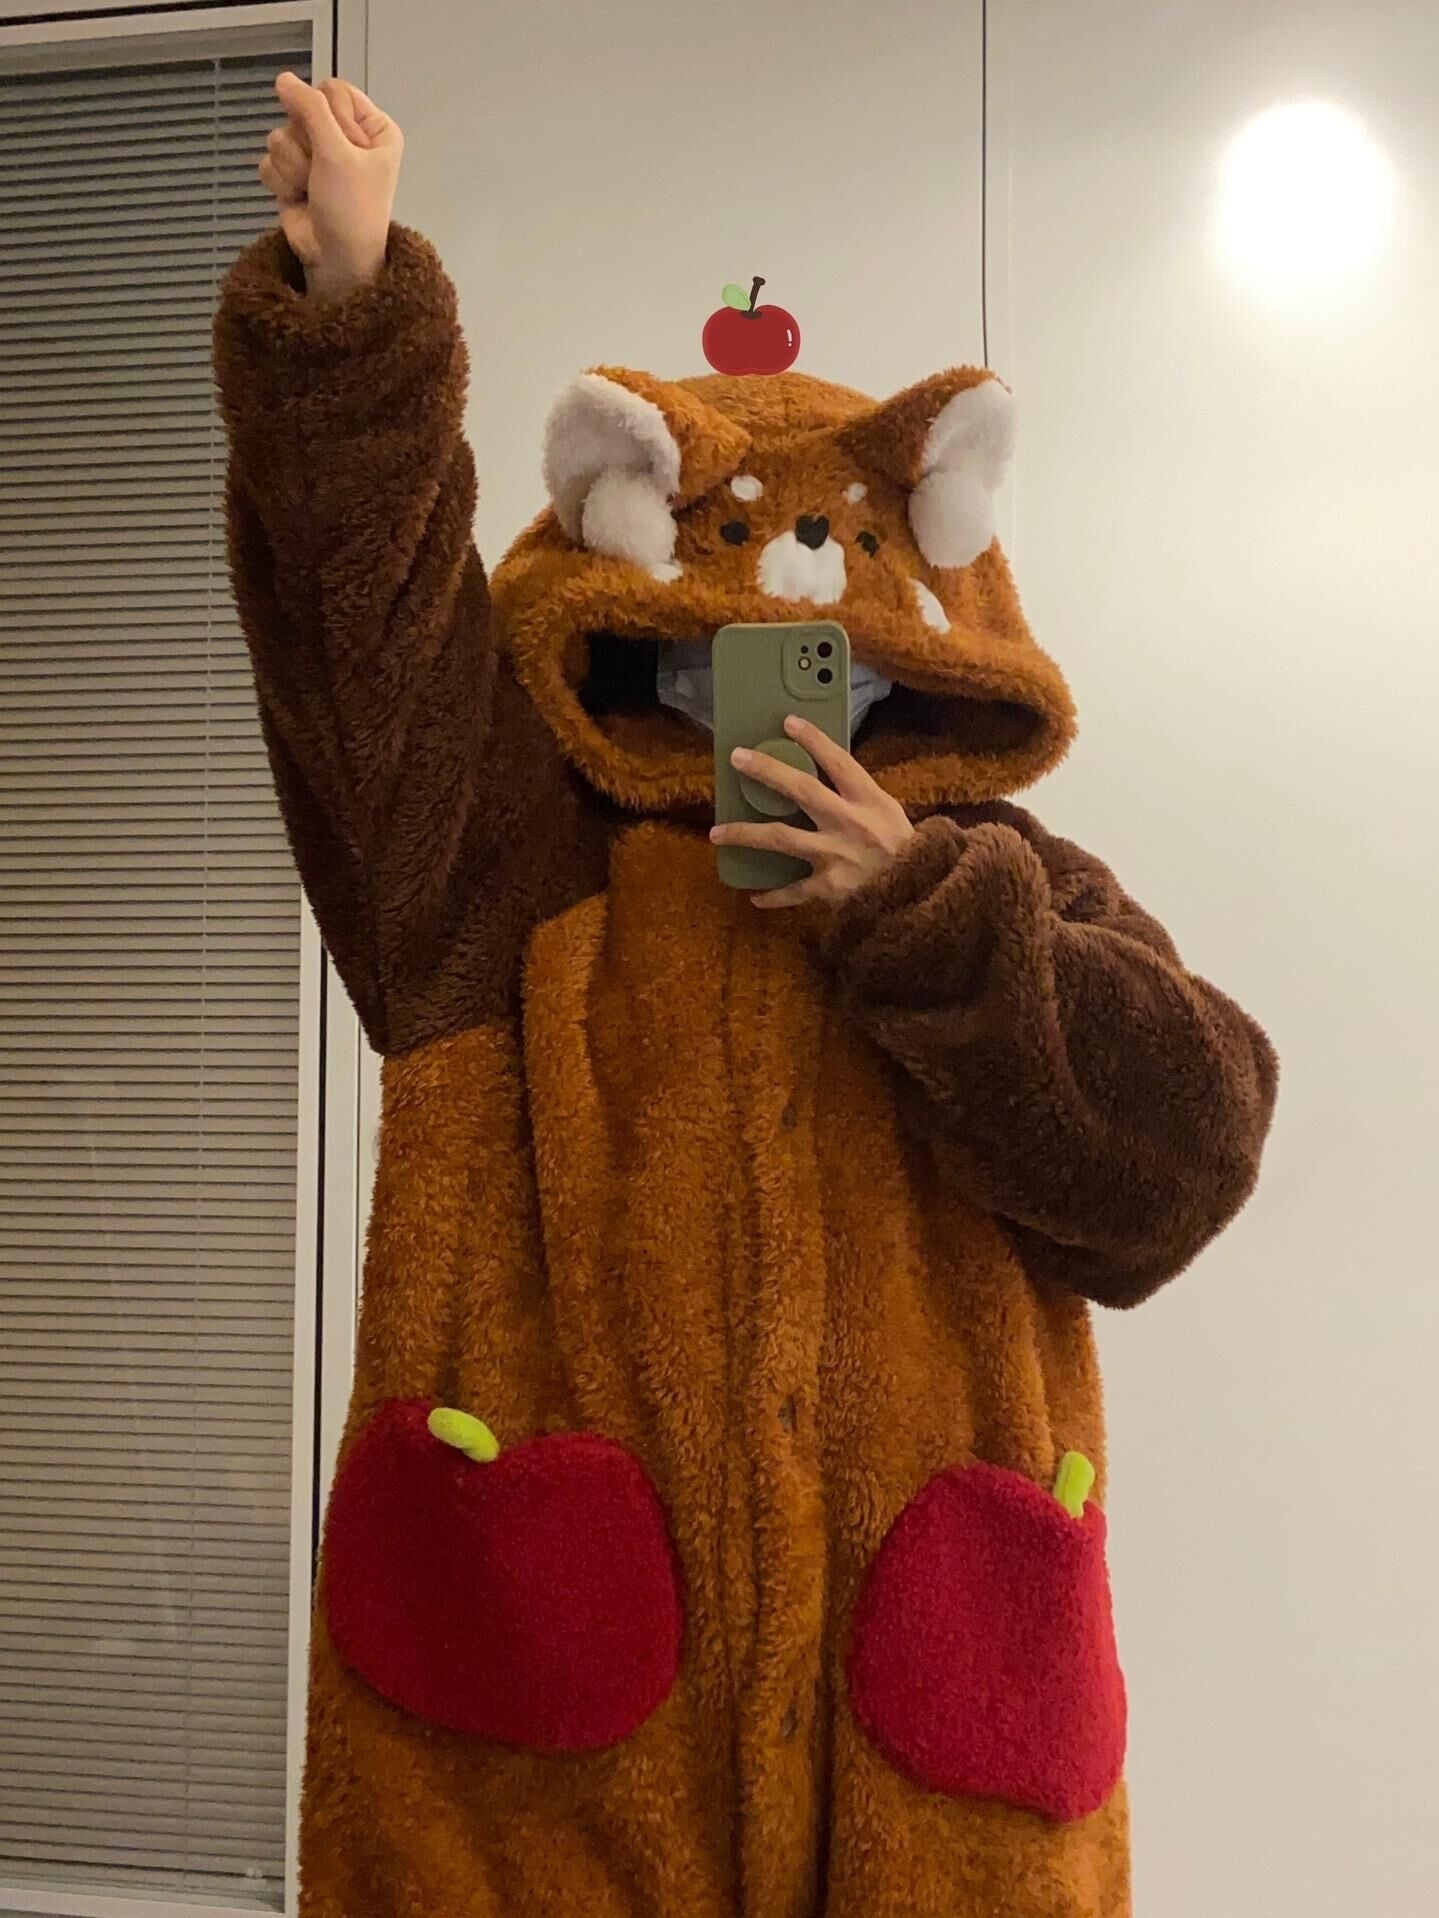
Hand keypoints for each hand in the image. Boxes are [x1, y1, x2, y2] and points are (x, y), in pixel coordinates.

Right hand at [260, 73, 403, 300]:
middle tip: (322, 171)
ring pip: (281, 134)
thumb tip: (283, 79)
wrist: (335, 260)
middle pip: (302, 110)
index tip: (340, 148)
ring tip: (312, 188)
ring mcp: (316, 155)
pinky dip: (281, 180)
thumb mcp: (338, 153)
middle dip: (306, 144)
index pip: (333, 90)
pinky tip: (298, 197)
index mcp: (373, 128)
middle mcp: (345, 138)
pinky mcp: (293, 173)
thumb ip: (310, 108)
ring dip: (293, 166)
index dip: (327, 116)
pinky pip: (270, 158)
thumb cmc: (351, 211)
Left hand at [711, 714, 914, 909]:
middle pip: (800, 790)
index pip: (838, 761)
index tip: (788, 721)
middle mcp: (849, 823)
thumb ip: (860, 799)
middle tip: (738, 758)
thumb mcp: (890, 815)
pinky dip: (772, 896)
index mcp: (870, 801)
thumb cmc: (908, 853)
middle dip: (766, 770)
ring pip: (780, 838)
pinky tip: (754, 896)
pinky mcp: (829, 888)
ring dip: (744, 834)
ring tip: (717, 833)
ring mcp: (836, 855)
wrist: (923, 896)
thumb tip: (827, 777)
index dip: (813, 739)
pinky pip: (793, 892)